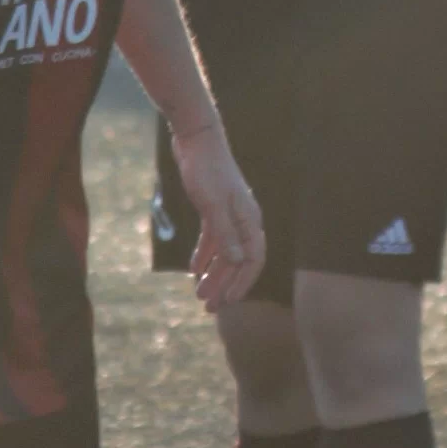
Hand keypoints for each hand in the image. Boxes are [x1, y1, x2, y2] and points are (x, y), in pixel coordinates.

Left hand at [170, 124, 266, 312]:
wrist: (196, 139)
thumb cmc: (207, 169)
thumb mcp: (213, 203)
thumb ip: (225, 232)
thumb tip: (237, 261)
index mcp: (249, 219)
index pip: (253, 259)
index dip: (242, 283)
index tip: (228, 302)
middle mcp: (243, 220)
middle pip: (238, 261)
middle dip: (224, 285)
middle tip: (207, 307)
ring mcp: (229, 215)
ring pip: (225, 253)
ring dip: (213, 274)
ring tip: (198, 294)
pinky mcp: (214, 209)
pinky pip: (213, 239)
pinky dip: (204, 255)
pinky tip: (193, 270)